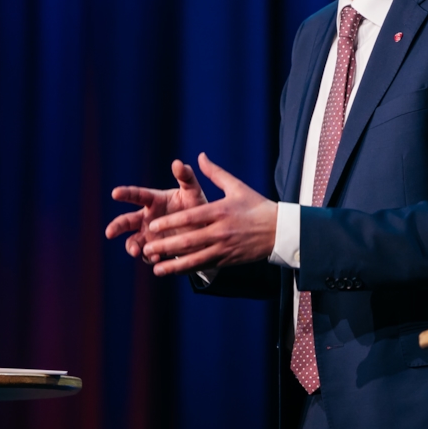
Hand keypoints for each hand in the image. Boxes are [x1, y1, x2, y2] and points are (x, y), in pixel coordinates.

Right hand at [105, 159, 207, 262]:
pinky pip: (149, 255)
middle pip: (126, 221)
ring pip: (133, 241)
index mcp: (153, 201)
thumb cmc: (196, 205)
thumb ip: (185, 177)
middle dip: (117, 226)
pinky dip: (150, 257)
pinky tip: (156, 258)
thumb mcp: (192, 191)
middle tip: (110, 232)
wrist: (205, 229)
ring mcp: (150, 235)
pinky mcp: (157, 250)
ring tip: (136, 250)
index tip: (115, 193)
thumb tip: (178, 162)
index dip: (126, 194)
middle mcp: (147, 218)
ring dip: (132, 246)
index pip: (137, 196)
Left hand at [141, 152, 277, 275]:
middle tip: (147, 247)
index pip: (191, 218)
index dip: (170, 223)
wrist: (280, 230)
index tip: (153, 225)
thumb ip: (215, 173)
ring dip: (174, 264)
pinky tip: (173, 271)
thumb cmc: (257, 206)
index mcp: (220, 211)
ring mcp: (224, 248)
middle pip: (189, 240)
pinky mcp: (227, 259)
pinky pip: (204, 266)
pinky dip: (187, 270)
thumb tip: (200, 156)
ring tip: (155, 267)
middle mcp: (220, 231)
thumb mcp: (237, 187)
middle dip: (166, 245)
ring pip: (194, 258)